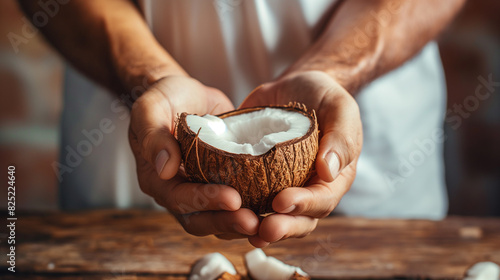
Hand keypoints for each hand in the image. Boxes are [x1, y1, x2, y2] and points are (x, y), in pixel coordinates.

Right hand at [129, 76, 259, 238]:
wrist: (188, 95)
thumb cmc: (165, 98)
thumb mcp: (151, 108)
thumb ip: (153, 136)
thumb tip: (165, 169)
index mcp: (156, 179)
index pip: (179, 199)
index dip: (205, 201)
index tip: (232, 198)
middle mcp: (177, 191)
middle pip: (199, 220)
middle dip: (226, 222)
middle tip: (253, 221)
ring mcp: (200, 191)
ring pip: (218, 220)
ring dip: (239, 224)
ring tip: (265, 222)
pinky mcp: (221, 186)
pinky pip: (234, 208)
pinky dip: (251, 211)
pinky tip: (272, 211)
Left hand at [240, 71, 362, 246]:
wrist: (294, 87)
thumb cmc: (323, 96)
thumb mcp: (340, 108)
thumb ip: (341, 137)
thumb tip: (330, 171)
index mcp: (333, 178)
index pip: (322, 200)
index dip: (303, 205)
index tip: (281, 202)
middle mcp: (308, 189)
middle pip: (299, 219)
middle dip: (281, 228)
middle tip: (262, 231)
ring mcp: (283, 187)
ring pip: (273, 218)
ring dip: (257, 228)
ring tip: (239, 229)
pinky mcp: (258, 180)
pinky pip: (249, 200)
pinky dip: (236, 210)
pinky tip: (221, 213)